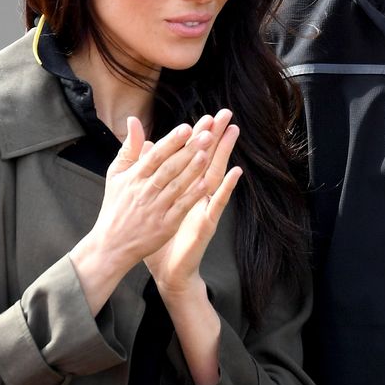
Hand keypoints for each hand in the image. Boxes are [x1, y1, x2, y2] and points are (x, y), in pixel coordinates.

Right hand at [71, 116, 214, 299]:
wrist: (111, 245)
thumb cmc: (116, 206)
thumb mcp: (117, 175)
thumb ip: (129, 148)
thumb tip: (133, 120)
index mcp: (134, 178)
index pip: (155, 156)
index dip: (171, 141)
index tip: (186, 127)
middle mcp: (144, 192)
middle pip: (169, 168)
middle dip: (188, 151)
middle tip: (207, 134)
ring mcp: (155, 209)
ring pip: (176, 186)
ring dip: (192, 170)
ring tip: (207, 154)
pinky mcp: (164, 226)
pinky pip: (181, 208)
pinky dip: (192, 195)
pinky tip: (206, 184)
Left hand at [145, 112, 241, 304]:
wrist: (167, 271)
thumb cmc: (160, 237)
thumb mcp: (152, 203)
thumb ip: (151, 175)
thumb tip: (148, 149)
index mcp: (184, 188)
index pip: (193, 157)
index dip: (199, 137)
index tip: (206, 115)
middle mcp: (197, 195)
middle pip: (208, 160)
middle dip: (217, 137)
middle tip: (226, 114)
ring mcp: (204, 208)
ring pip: (216, 175)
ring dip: (226, 154)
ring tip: (233, 132)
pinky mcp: (207, 223)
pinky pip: (218, 203)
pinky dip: (227, 188)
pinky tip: (235, 172)